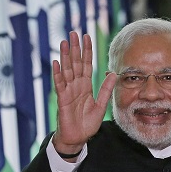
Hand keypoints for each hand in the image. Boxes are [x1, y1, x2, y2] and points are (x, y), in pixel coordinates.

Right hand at [52, 32, 116, 153]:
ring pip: (66, 71)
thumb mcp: (101, 105)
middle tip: (74, 32)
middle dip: (75, 49)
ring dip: (65, 56)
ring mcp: (68, 92)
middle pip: (75, 64)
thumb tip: (113, 74)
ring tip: (64, 42)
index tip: (87, 37)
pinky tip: (57, 63)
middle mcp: (76, 86)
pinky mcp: (62, 100)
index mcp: (85, 87)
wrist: (78, 138)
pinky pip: (60, 85)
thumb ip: (106, 90)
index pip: (86, 65)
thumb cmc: (87, 123)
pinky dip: (58, 74)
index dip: (86, 52)